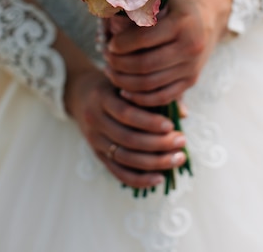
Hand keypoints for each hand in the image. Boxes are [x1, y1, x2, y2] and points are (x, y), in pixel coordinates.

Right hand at [65, 67, 187, 188]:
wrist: (80, 94)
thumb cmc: (112, 86)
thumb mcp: (127, 83)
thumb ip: (153, 95)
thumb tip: (183, 113)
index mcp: (101, 98)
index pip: (126, 113)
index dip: (149, 122)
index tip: (171, 125)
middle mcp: (95, 120)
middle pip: (127, 138)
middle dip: (158, 143)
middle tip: (182, 141)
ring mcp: (94, 140)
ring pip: (125, 157)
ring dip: (154, 162)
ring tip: (178, 158)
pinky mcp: (97, 155)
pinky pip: (118, 172)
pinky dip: (139, 179)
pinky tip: (159, 178)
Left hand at [103, 0, 231, 107]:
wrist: (210, 17)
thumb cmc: (179, 5)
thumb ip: (140, 11)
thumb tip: (112, 25)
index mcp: (182, 24)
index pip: (143, 39)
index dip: (121, 44)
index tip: (110, 43)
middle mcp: (190, 48)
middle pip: (144, 65)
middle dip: (119, 64)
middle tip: (106, 58)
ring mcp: (192, 67)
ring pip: (150, 84)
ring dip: (124, 81)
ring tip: (111, 71)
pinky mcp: (192, 81)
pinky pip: (162, 97)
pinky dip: (140, 98)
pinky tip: (125, 90)